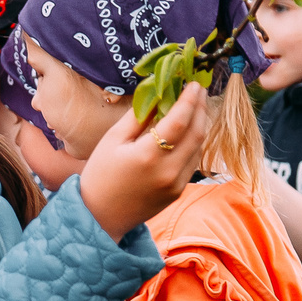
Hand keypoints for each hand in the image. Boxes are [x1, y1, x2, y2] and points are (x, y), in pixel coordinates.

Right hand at [76, 81, 209, 239]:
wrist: (100, 216)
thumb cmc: (100, 174)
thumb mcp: (112, 140)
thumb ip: (138, 116)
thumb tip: (157, 92)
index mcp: (148, 156)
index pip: (179, 121)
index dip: (189, 100)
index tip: (193, 84)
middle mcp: (167, 171)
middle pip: (196, 133)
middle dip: (201, 108)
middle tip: (199, 90)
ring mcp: (176, 184)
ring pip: (198, 148)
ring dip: (200, 125)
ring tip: (197, 106)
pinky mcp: (178, 192)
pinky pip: (193, 162)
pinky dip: (194, 143)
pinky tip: (188, 131)